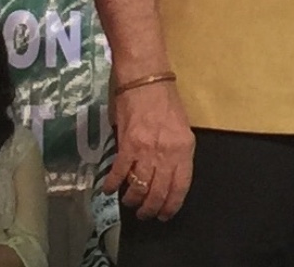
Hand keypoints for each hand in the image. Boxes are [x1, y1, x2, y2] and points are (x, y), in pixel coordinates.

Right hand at [106, 80, 195, 220]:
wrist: (146, 79)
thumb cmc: (165, 101)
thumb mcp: (180, 128)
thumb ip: (176, 152)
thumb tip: (166, 175)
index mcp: (184, 147)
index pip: (181, 185)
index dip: (172, 204)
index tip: (165, 214)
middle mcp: (167, 152)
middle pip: (158, 192)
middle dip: (150, 208)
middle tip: (144, 213)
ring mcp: (147, 150)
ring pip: (138, 188)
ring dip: (132, 199)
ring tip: (129, 201)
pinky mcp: (127, 146)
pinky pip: (118, 174)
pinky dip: (112, 185)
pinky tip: (109, 189)